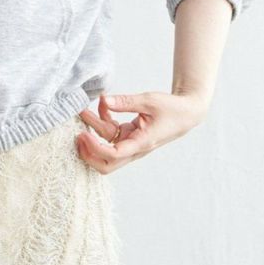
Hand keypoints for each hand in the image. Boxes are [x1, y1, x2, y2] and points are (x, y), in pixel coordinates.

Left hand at [76, 89, 210, 173]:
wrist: (186, 114)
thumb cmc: (171, 108)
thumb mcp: (149, 100)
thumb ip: (125, 101)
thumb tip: (104, 99)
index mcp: (141, 143)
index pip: (113, 155)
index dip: (95, 148)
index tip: (83, 133)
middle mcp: (134, 149)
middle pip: (105, 165)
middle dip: (88, 154)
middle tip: (77, 136)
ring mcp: (131, 145)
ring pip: (105, 148)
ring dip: (93, 131)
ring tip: (84, 111)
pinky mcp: (129, 138)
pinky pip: (111, 136)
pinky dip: (103, 123)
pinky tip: (103, 107)